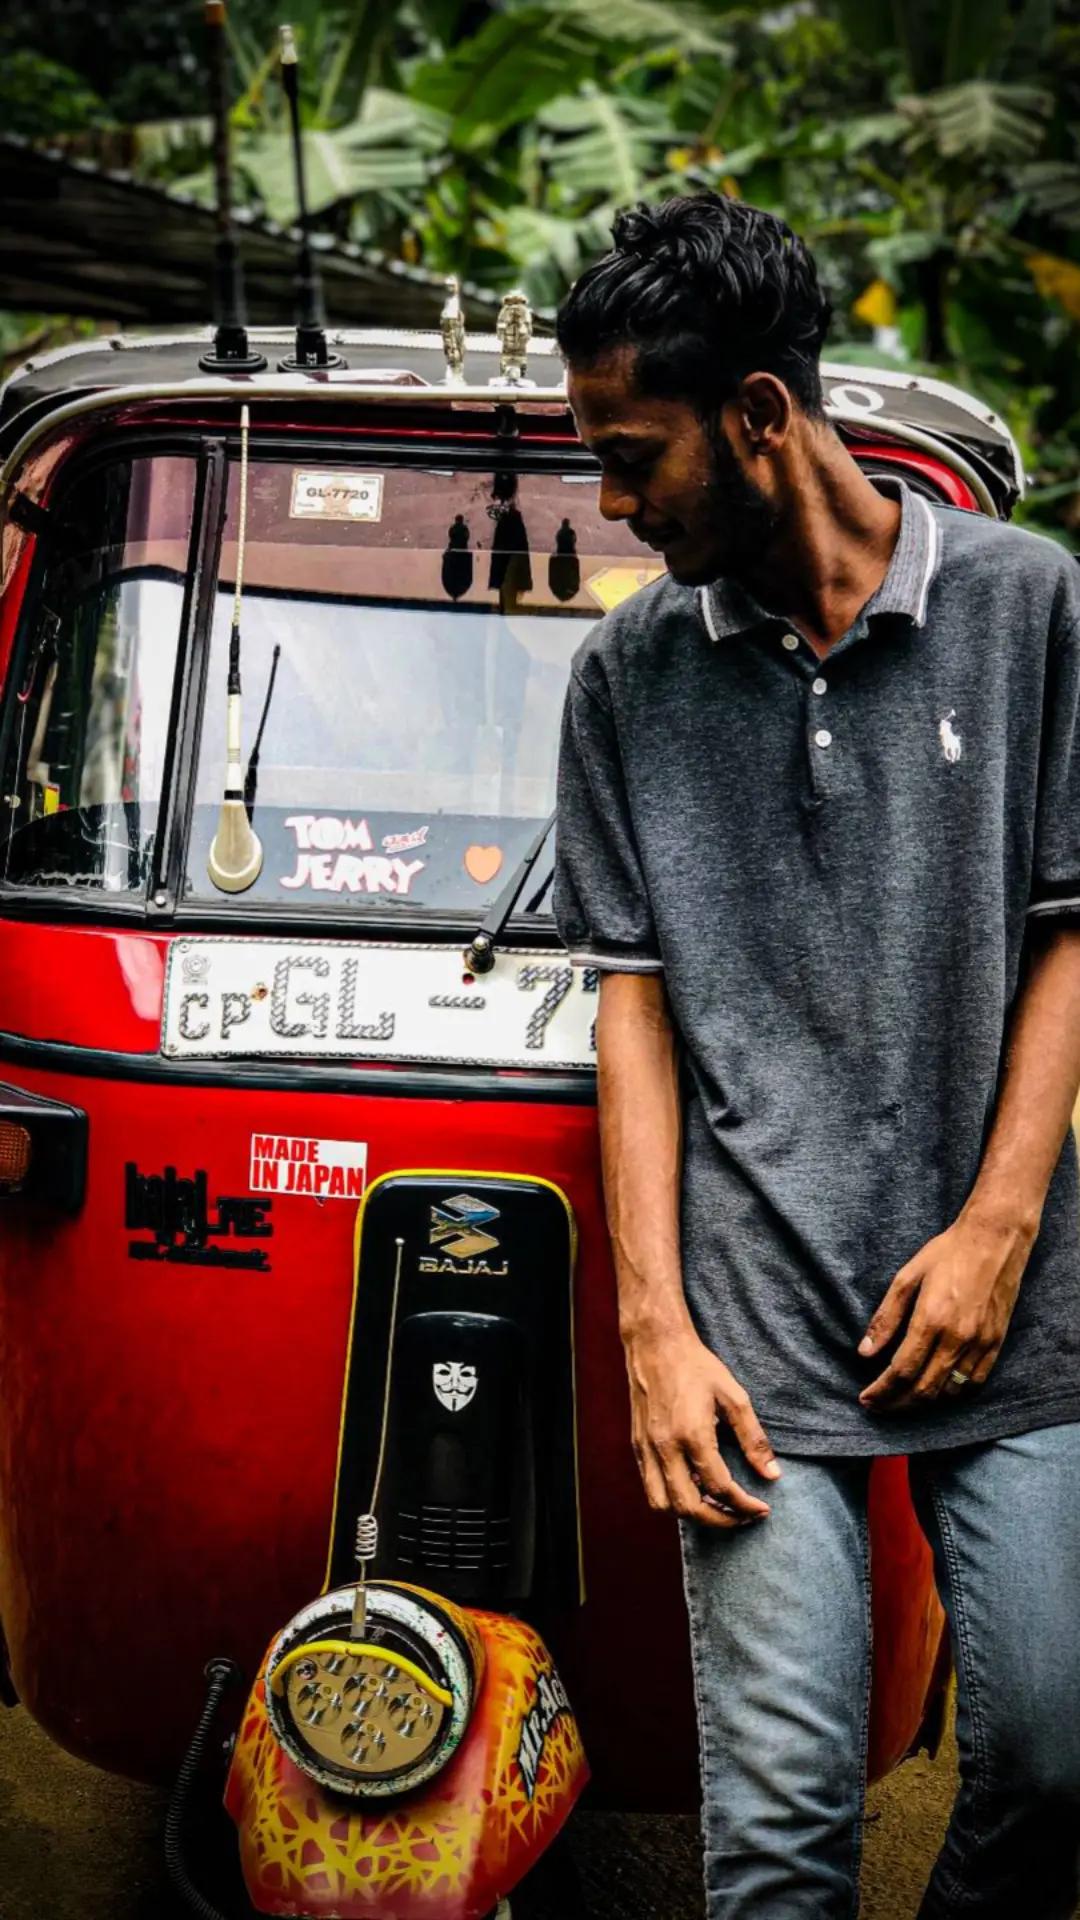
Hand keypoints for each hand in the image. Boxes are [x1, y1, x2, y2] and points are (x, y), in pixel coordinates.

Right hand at [623, 1324, 779, 1529]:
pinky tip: (693, 1489)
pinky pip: (651, 1487)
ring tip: (717, 1507)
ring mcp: (647, 1448)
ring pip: (663, 1504)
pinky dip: (672, 1499)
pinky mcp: (637, 1446)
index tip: (762, 1508)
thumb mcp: (734, 1396)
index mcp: (693, 1435)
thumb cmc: (697, 1366)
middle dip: (720, 1520)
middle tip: (743, 1517)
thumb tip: (773, 1474)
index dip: (744, 1505)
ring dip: (691, 1514)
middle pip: (689, 1507)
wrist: (655, 1344)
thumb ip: (754, 1439)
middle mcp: (666, 1447)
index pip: (720, 1488)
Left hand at [858, 1207, 1036, 1411]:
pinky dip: (953, 1392)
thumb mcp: (907, 1277)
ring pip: (949, 1391)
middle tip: (878, 1406)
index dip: (881, 1391)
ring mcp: (980, 1342)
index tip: (866, 1399)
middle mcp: (957, 1337)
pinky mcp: (996, 1342)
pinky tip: (938, 1389)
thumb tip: (865, 1352)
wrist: (994, 1240)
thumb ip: (886, 1318)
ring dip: (924, 1402)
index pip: (901, 1371)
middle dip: (896, 1404)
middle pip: (924, 1389)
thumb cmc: (947, 1252)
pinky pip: (974, 1382)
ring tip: (903, 1399)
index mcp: (931, 1319)